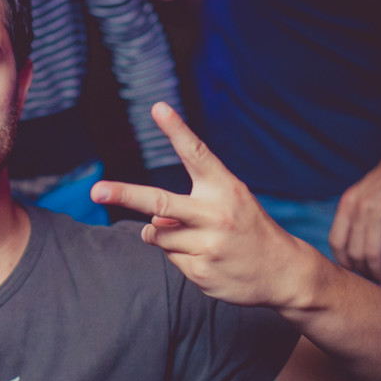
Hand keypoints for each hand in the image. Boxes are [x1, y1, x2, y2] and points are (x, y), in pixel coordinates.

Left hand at [91, 103, 317, 307]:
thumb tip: (152, 223)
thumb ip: (189, 205)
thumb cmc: (247, 229)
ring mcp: (208, 245)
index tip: (158, 107)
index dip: (176, 130)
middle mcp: (216, 214)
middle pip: (159, 202)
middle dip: (124, 194)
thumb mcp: (229, 204)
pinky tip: (207, 259)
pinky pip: (170, 259)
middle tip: (97, 190)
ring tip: (197, 239)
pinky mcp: (202, 271)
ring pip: (157, 234)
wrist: (284, 273)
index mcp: (225, 189)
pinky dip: (180, 257)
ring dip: (163, 235)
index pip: (196, 154)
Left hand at [329, 147, 380, 285]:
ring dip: (378, 272)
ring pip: (372, 254)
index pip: (336, 242)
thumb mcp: (365, 193)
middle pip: (353, 252)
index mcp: (347, 204)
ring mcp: (377, 211)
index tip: (354, 273)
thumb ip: (357, 214)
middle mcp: (358, 209)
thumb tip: (356, 243)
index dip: (344, 263)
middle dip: (363, 273)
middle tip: (373, 283)